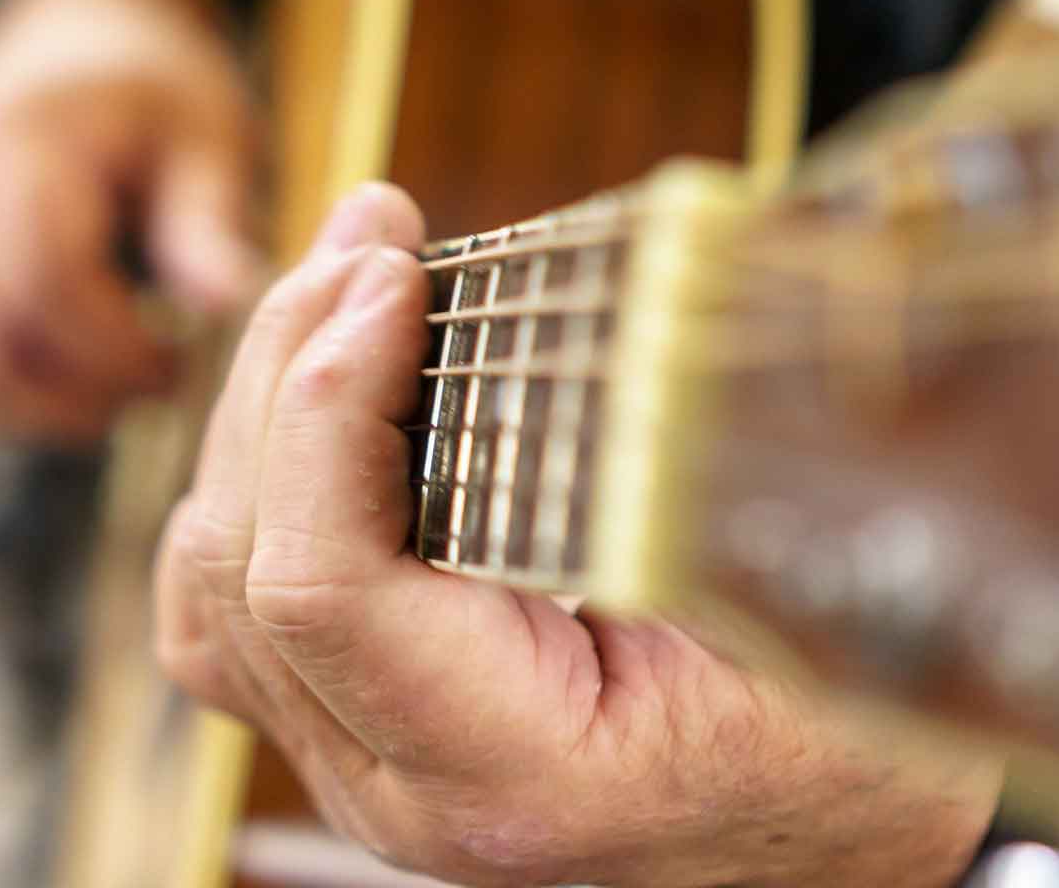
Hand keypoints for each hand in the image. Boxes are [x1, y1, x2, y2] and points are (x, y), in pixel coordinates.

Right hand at [0, 0, 268, 442]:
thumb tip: (229, 306)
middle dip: (81, 391)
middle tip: (157, 390)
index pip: (45, 278)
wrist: (75, 33)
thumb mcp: (208, 137)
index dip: (117, 346)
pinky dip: (0, 394)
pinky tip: (69, 375)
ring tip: (117, 388)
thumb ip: (209, 222)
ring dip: (38, 407)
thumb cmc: (156, 90)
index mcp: (16, 137)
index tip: (182, 364)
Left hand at [156, 183, 1001, 887]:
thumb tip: (639, 288)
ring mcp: (368, 761)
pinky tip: (333, 367)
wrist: (829, 826)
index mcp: (518, 770)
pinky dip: (264, 463)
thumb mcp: (800, 604)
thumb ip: (692, 479)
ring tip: (351, 273)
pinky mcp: (361, 717)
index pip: (327, 591)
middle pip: (243, 567)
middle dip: (288, 366)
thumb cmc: (846, 728)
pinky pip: (238, 599)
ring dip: (263, 400)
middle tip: (374, 233)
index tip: (399, 275)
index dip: (331, 407)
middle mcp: (406, 786)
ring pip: (212, 581)